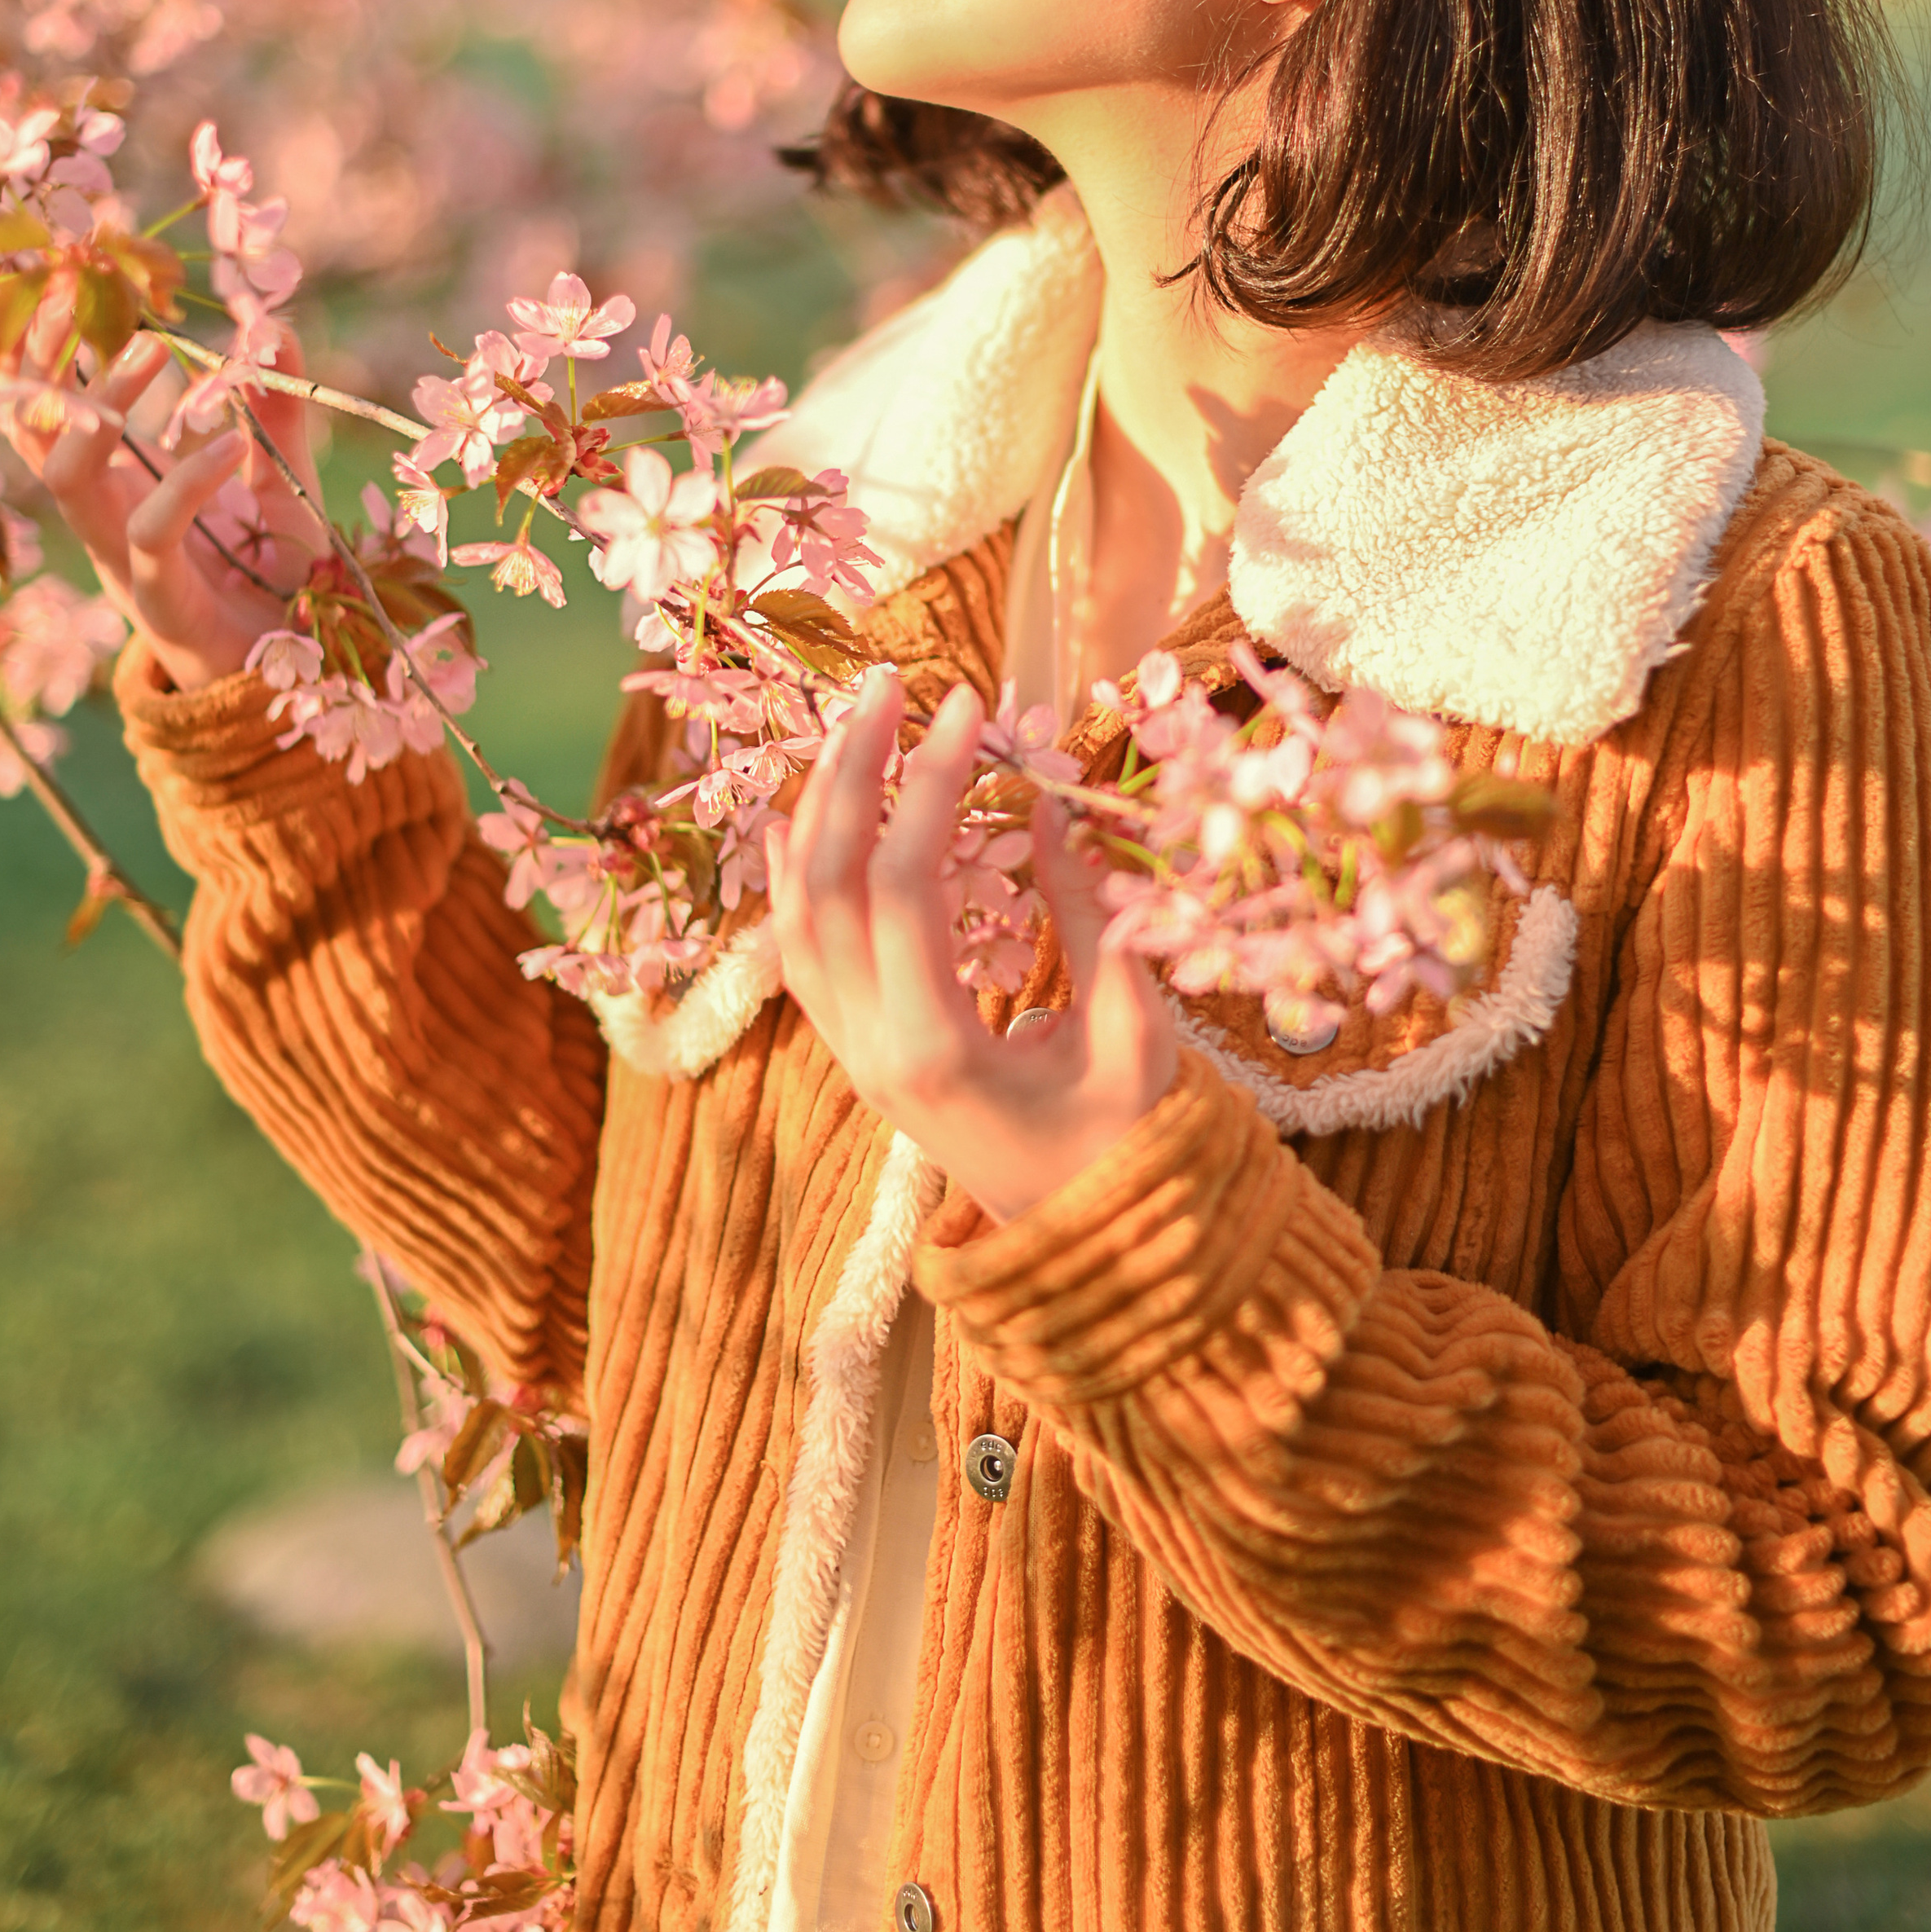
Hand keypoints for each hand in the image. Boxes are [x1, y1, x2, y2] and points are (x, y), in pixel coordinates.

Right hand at [5, 333, 329, 690]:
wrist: (305, 677)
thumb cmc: (279, 579)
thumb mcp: (285, 481)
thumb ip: (276, 413)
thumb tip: (274, 328)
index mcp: (119, 487)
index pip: (49, 412)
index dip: (42, 352)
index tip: (69, 283)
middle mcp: (105, 520)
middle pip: (35, 436)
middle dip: (46, 365)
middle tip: (88, 300)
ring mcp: (123, 562)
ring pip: (70, 483)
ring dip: (97, 411)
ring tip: (155, 351)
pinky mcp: (161, 602)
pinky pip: (152, 533)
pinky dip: (188, 480)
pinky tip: (232, 443)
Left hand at [767, 668, 1178, 1224]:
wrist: (1084, 1246)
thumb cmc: (1127, 1150)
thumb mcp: (1136, 1038)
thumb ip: (1098, 926)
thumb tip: (1054, 813)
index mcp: (938, 1051)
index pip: (905, 888)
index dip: (928, 787)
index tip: (968, 708)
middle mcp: (870, 1051)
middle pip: (824, 885)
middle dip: (852, 771)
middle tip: (894, 685)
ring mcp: (850, 1052)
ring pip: (794, 912)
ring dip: (818, 806)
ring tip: (857, 722)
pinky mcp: (853, 1048)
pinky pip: (798, 946)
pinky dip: (799, 865)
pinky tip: (815, 808)